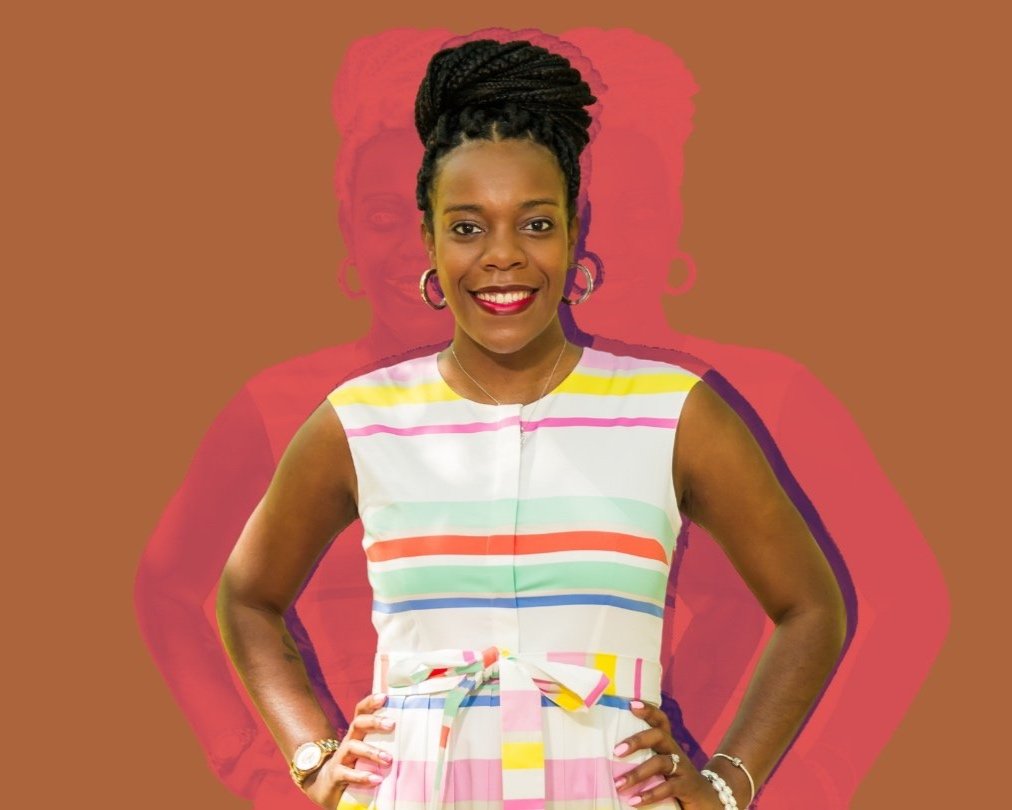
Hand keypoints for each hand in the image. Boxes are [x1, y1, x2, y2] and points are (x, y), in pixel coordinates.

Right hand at [301, 693, 394, 807]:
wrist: (327, 785)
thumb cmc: (356, 765)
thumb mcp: (368, 751)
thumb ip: (385, 743)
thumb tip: (416, 737)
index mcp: (357, 734)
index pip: (361, 712)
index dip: (370, 702)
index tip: (385, 697)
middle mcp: (348, 741)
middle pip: (357, 724)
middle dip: (374, 722)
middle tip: (392, 725)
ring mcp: (340, 758)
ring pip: (352, 747)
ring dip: (372, 752)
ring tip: (389, 760)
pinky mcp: (335, 775)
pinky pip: (346, 774)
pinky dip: (362, 777)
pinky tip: (376, 779)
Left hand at [613, 700, 722, 807]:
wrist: (707, 800)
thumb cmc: (674, 780)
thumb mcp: (660, 766)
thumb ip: (642, 759)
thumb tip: (606, 758)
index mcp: (667, 744)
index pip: (660, 720)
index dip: (648, 710)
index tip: (630, 704)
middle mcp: (676, 751)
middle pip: (660, 736)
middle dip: (638, 740)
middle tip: (617, 751)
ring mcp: (683, 768)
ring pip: (661, 763)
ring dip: (637, 773)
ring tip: (618, 784)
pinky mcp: (687, 786)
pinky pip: (668, 787)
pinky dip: (649, 794)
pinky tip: (634, 801)